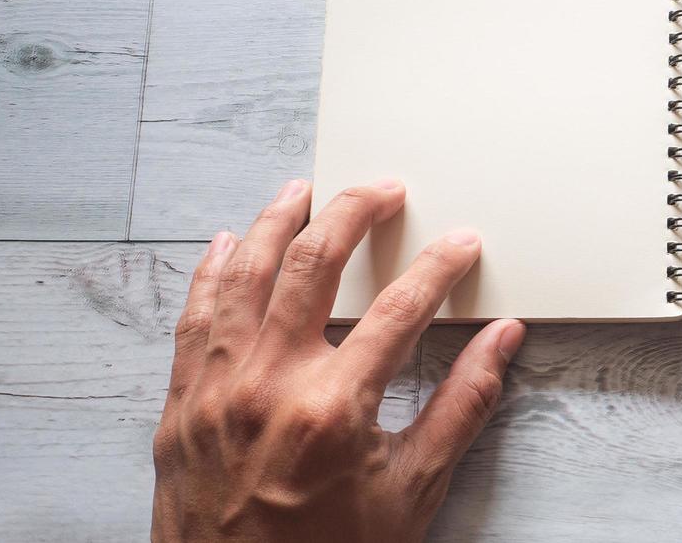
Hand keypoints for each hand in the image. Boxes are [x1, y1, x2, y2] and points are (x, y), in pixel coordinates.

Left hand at [151, 179, 524, 541]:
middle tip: (383, 188)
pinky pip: (192, 318)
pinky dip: (210, 273)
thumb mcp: (413, 493)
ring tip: (302, 190)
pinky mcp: (180, 407)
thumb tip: (502, 340)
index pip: (401, 307)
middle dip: (353, 211)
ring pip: (242, 275)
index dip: (439, 267)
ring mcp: (215, 392)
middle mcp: (268, 386)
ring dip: (274, 222)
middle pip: (312, 264)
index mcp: (334, 408)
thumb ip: (462, 407)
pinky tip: (226, 244)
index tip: (461, 243)